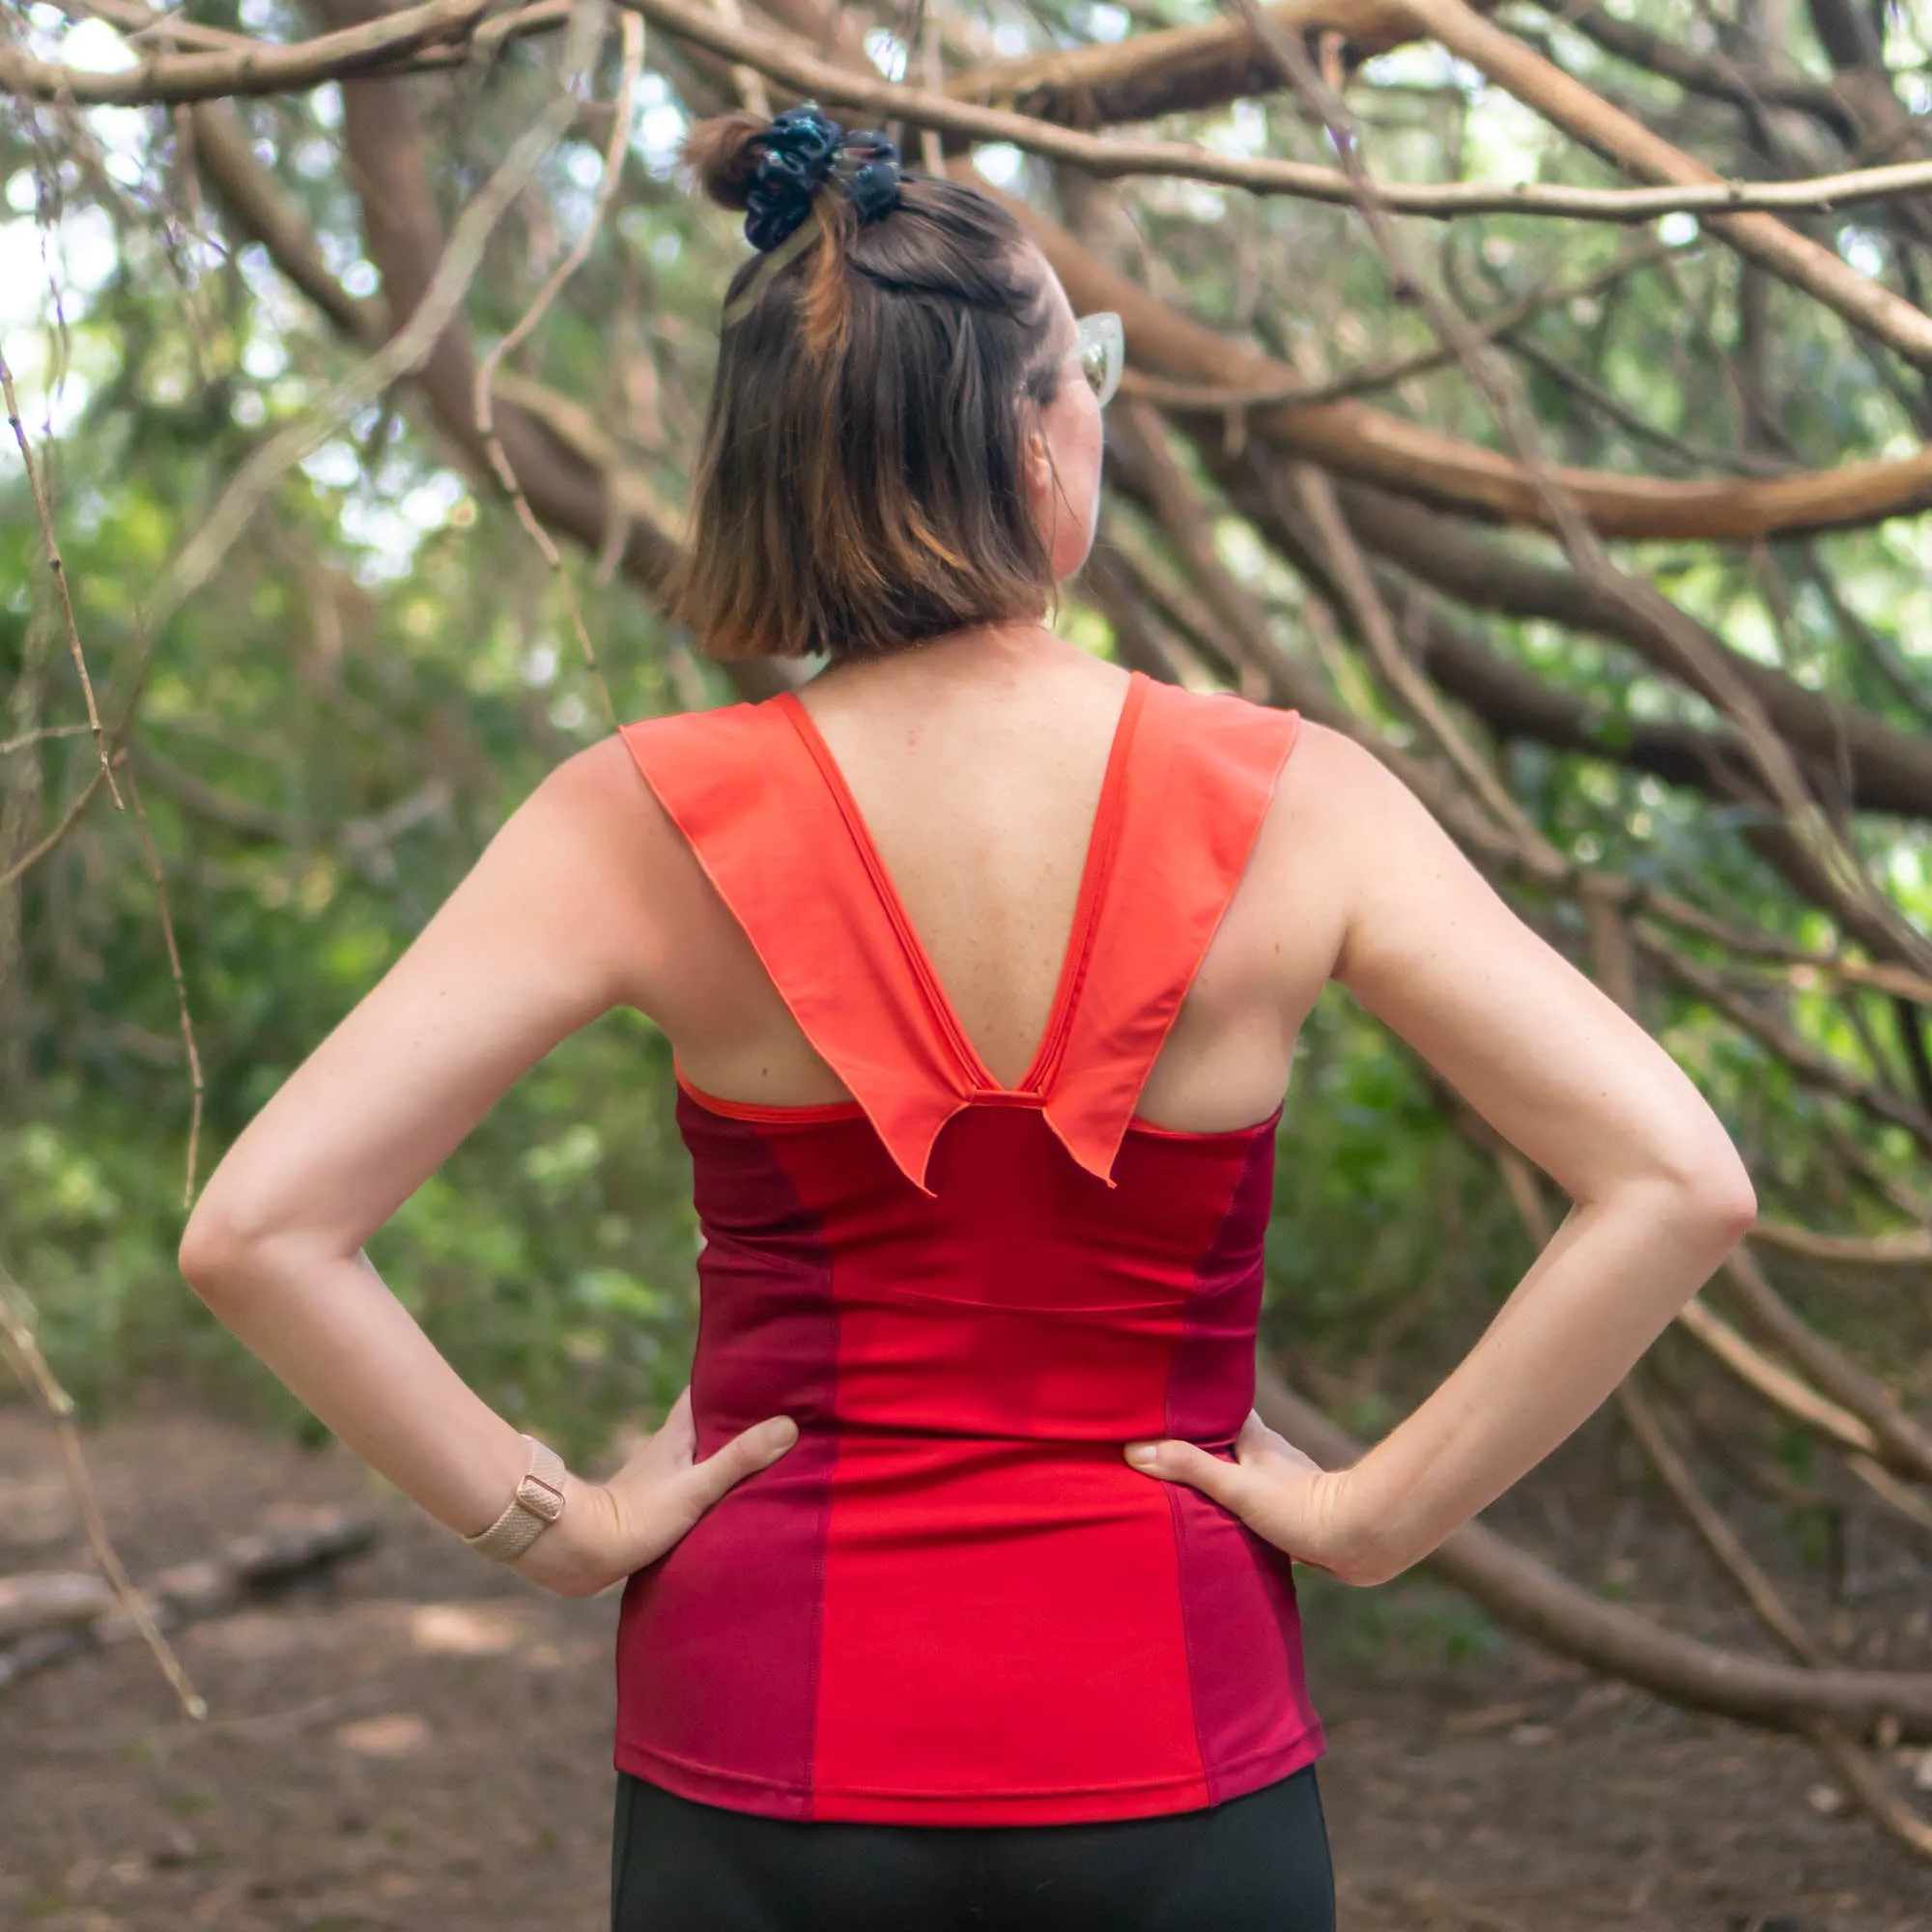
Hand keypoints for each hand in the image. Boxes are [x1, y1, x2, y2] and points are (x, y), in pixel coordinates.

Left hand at [511, 1386, 797, 1598]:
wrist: (584, 1552)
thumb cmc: (638, 1516)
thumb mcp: (696, 1487)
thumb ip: (739, 1459)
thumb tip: (787, 1426)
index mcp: (677, 1432)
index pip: (705, 1390)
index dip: (732, 1377)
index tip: (764, 1367)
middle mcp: (668, 1446)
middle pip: (708, 1420)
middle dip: (738, 1413)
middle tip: (779, 1407)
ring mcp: (662, 1474)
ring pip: (702, 1450)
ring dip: (728, 1447)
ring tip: (767, 1448)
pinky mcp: (658, 1501)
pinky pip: (696, 1478)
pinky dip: (716, 1477)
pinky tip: (734, 1490)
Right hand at [1123, 1409, 1373, 1583]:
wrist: (1359, 1540)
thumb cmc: (1301, 1507)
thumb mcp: (1237, 1487)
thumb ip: (1190, 1467)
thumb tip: (1136, 1449)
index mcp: (1254, 1436)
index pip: (1216, 1405)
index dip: (1190, 1400)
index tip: (1158, 1398)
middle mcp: (1266, 1453)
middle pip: (1222, 1438)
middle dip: (1194, 1440)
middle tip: (1155, 1442)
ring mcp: (1278, 1482)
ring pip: (1235, 1469)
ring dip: (1211, 1473)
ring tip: (1174, 1481)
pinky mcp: (1287, 1511)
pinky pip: (1246, 1498)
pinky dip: (1228, 1501)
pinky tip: (1213, 1516)